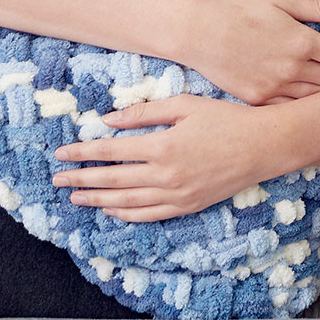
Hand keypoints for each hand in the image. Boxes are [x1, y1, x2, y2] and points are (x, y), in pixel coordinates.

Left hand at [51, 94, 268, 221]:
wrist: (262, 146)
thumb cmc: (224, 118)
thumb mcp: (184, 104)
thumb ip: (144, 113)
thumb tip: (108, 120)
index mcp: (163, 146)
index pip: (111, 151)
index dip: (83, 153)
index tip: (62, 153)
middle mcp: (166, 175)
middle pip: (113, 179)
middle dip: (81, 179)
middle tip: (57, 179)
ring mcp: (177, 195)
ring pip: (127, 202)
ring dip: (97, 199)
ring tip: (76, 197)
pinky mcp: (188, 206)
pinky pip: (149, 215)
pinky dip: (126, 214)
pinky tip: (111, 210)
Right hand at [183, 0, 319, 105]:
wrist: (197, 32)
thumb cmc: (237, 10)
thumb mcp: (279, 2)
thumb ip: (318, 9)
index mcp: (302, 41)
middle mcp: (294, 68)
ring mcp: (277, 88)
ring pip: (319, 99)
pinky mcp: (259, 101)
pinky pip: (293, 109)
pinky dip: (310, 109)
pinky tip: (319, 110)